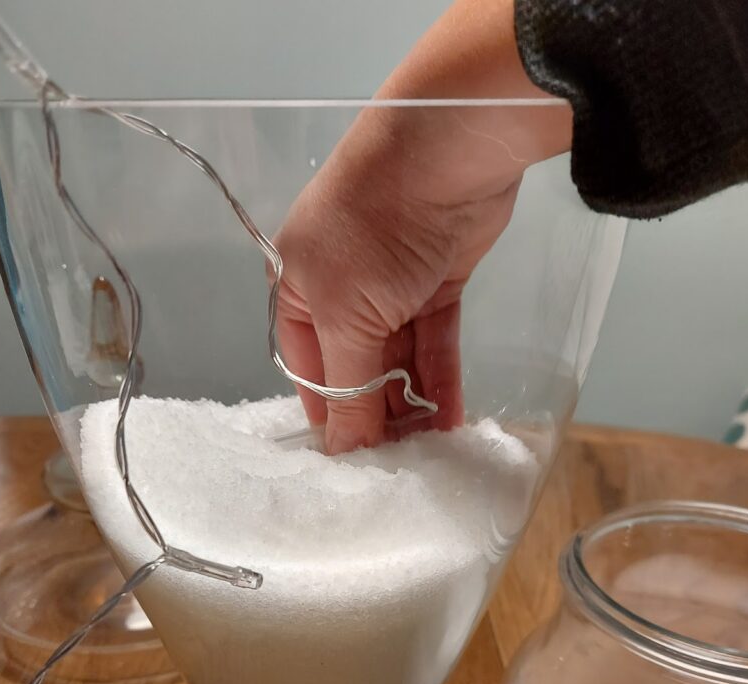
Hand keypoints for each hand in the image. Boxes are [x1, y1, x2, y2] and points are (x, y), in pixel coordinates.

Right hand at [275, 0, 570, 453]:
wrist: (446, 155)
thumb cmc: (373, 229)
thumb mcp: (346, 318)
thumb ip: (348, 388)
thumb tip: (343, 450)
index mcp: (297, 291)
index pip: (309, 372)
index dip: (332, 416)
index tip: (354, 464)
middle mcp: (340, 291)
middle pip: (357, 369)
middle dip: (377, 414)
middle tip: (399, 464)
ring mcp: (391, 286)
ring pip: (399, 360)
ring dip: (413, 403)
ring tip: (429, 450)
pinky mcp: (438, 281)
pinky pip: (434, 343)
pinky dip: (441, 379)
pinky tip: (450, 419)